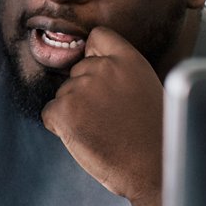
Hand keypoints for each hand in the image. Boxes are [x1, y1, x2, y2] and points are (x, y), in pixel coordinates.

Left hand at [41, 26, 163, 205]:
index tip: (101, 75)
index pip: (98, 36)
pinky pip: (50, 114)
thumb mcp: (147, 89)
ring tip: (103, 131)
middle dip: (85, 92)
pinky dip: (60, 128)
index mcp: (129, 60)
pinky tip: (87, 139)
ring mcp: (80, 88)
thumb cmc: (155, 137)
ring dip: (75, 112)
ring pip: (64, 94)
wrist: (154, 169)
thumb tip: (92, 66)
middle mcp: (103, 68)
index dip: (94, 54)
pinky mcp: (63, 111)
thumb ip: (121, 74)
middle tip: (109, 118)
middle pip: (77, 71)